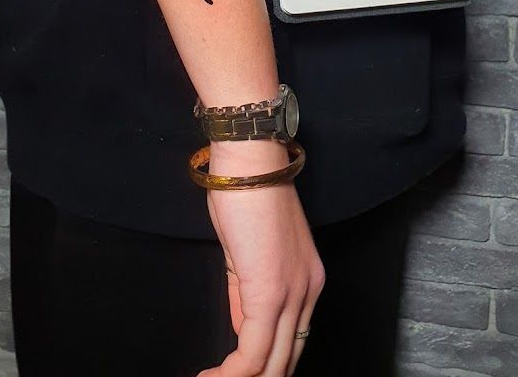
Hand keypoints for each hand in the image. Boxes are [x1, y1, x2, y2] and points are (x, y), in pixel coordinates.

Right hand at [196, 140, 325, 376]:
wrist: (249, 162)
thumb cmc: (245, 195)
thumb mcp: (247, 253)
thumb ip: (246, 294)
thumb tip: (240, 328)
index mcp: (307, 282)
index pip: (292, 344)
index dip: (263, 366)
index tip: (231, 372)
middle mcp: (308, 293)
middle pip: (285, 362)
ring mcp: (293, 295)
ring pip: (271, 366)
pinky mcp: (269, 294)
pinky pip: (252, 354)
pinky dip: (229, 374)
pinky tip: (209, 376)